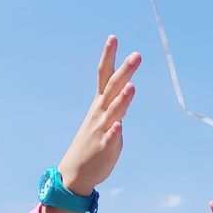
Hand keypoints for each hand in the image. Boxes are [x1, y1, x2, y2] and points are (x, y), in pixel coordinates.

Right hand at [42, 36, 140, 212]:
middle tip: (136, 55)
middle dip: (124, 71)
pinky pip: (110, 139)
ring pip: (113, 112)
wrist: (75, 174)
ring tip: (132, 87)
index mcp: (100, 103)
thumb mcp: (103, 116)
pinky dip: (114, 132)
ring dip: (122, 100)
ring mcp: (102, 130)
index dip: (108, 56)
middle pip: (113, 88)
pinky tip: (119, 126)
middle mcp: (100, 113)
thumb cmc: (93, 141)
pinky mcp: (105, 148)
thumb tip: (126, 84)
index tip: (113, 38)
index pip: (104, 75)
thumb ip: (115, 100)